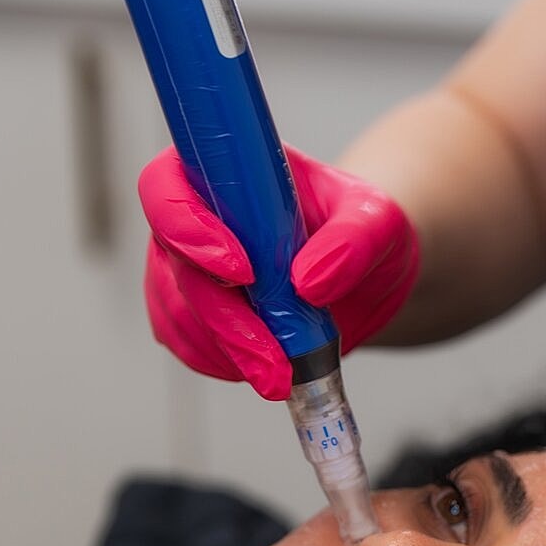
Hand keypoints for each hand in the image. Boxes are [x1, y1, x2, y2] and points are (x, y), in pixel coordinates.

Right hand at [139, 145, 419, 400]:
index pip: (167, 187)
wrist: (363, 274)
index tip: (242, 270)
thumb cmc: (361, 229)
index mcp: (221, 170)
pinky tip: (268, 370)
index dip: (187, 227)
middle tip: (275, 363)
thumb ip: (353, 241)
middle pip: (175, 269)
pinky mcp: (192, 318)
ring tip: (283, 375)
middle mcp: (191, 218)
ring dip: (228, 353)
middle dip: (225, 323)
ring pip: (178, 317)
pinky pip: (189, 348)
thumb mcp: (378, 221)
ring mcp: (184, 271)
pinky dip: (226, 366)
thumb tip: (309, 281)